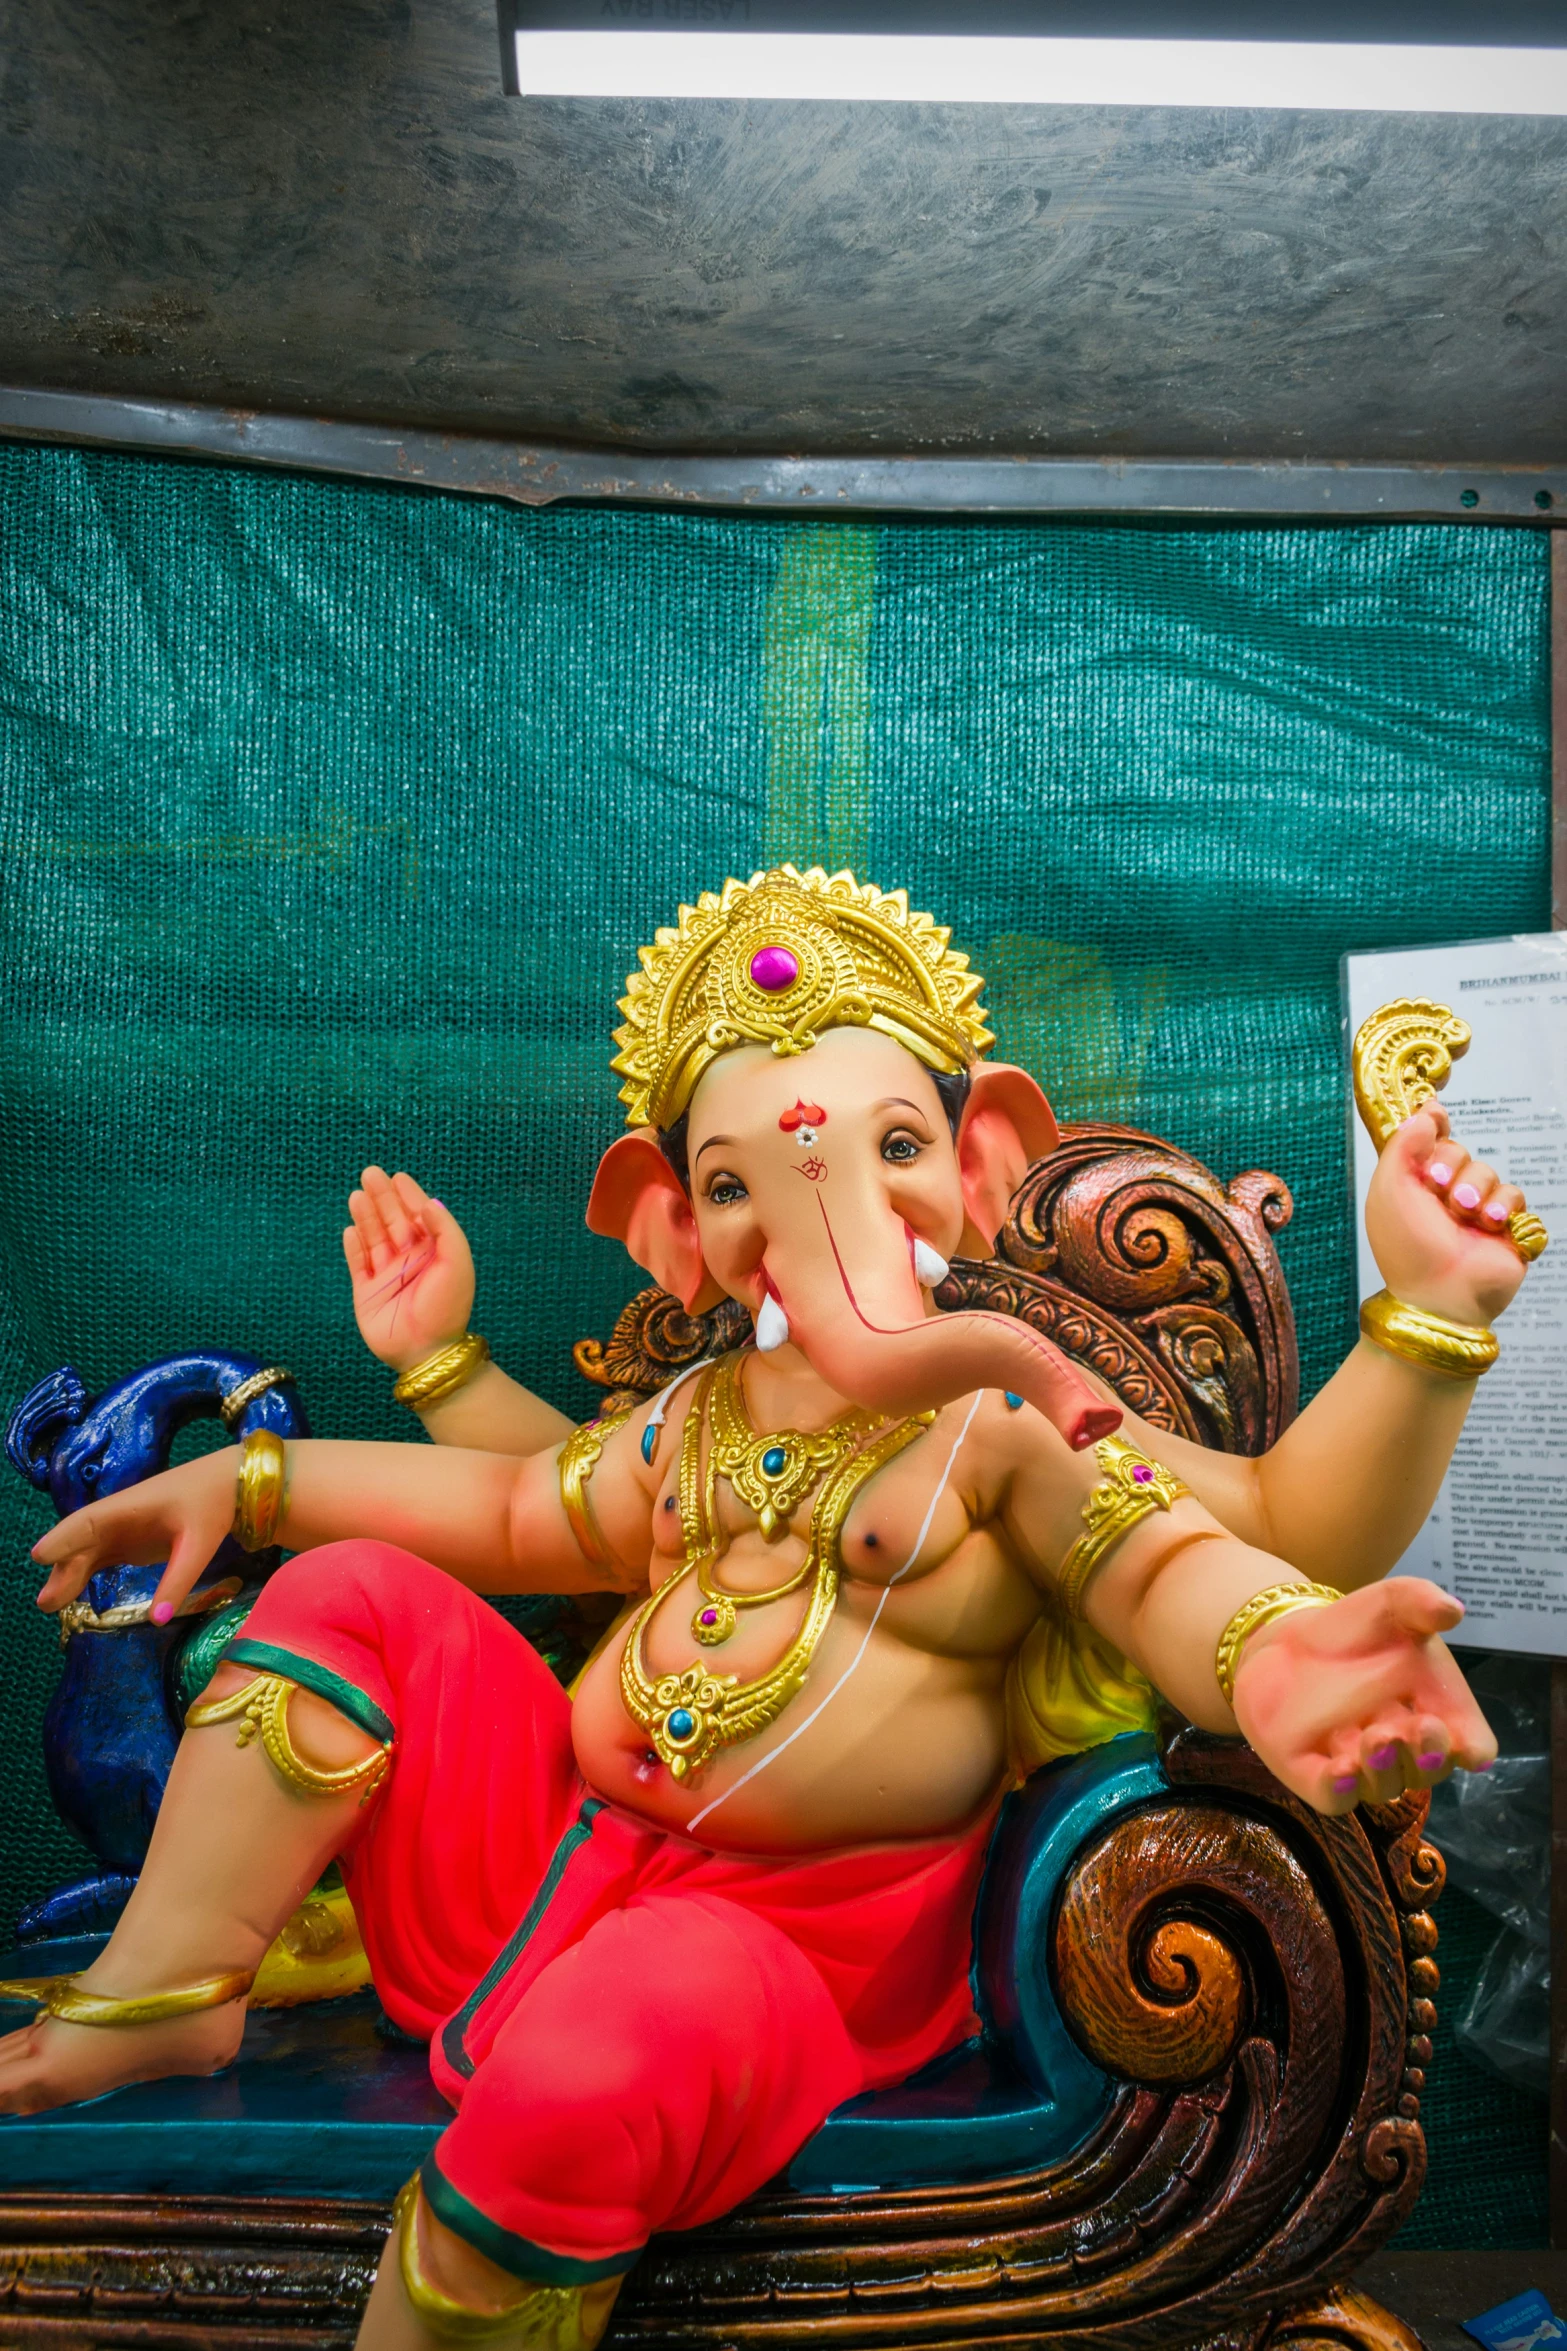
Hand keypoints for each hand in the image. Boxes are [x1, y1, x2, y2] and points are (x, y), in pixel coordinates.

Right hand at [31, 1450, 236, 1622]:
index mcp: (130, 1507)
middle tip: (46, 1603)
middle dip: (62, 1569)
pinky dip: (82, 1575)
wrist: (227, 1484)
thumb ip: (177, 1580)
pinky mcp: (128, 1542)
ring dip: (68, 1576)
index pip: (89, 1521)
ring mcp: (120, 1530)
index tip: (40, 1556)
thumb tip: (156, 1620)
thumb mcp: (199, 1544)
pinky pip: (97, 1559)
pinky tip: (69, 1596)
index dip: (64, 1538)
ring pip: (86, 1553)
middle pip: (81, 1542)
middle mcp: (117, 1518)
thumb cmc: (210, 1505)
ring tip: (50, 1606)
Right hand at [345, 1168, 476, 1374]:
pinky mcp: (367, 1293)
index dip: (408, 1195)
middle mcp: (409, 1260)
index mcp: (433, 1253)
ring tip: (358, 1195)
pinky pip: (358, 1265)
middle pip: (392, 1221)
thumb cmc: (446, 1306)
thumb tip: (427, 1203)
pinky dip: (354, 1247)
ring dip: (366, 1216)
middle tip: (371, 1173)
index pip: (418, 1217)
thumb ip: (445, 1230)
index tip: (399, 1176)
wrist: (427, 1350)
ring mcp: (386, 1276)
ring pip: (373, 1238)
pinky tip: (351, 1230)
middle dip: (382, 1197)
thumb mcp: (457, 1262)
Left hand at [1231, 1575, 1496, 1814]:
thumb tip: (1452, 1609)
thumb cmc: (1354, 1631)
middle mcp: (1402, 1749)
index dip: (1473, 1749)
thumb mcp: (1389, 1605)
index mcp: (1436, 1712)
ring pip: (1383, 1786)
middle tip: (1420, 1729)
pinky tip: (1340, 1769)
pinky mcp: (1313, 1774)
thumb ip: (1419, 1602)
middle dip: (1427, 1756)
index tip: (1468, 1747)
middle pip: (1428, 1771)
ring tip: (1374, 1738)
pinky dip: (1339, 1789)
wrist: (1286, 1642)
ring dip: (1384, 1768)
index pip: (1470, 1744)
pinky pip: (1334, 1798)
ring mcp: (1359, 1766)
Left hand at [1365, 1103, 1529, 1326]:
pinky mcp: (1505, 1225)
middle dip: (1451, 1165)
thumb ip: (1402, 1145)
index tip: (1436, 1117)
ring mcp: (1474, 1209)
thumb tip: (1426, 1114)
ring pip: (1487, 1171)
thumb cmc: (1407, 1246)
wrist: (1441, 1293)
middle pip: (1458, 1150)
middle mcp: (1441, 1194)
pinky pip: (1514, 1194)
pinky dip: (1502, 1206)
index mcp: (1410, 1184)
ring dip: (1475, 1190)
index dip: (1432, 1125)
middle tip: (1441, 1189)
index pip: (1425, 1140)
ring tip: (1464, 1215)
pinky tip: (1490, 1223)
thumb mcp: (1390, 1189)